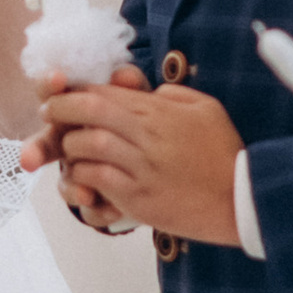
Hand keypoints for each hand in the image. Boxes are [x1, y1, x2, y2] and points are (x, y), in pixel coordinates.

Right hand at [24, 63, 146, 229]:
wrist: (152, 160)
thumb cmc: (132, 122)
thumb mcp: (135, 100)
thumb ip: (129, 87)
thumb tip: (123, 74)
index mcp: (72, 113)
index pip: (52, 95)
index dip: (50, 85)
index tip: (58, 78)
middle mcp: (67, 144)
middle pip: (43, 145)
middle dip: (34, 152)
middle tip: (28, 161)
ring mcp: (77, 173)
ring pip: (65, 183)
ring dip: (72, 189)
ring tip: (86, 195)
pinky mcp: (93, 200)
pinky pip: (90, 210)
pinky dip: (100, 210)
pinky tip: (115, 210)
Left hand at [40, 73, 245, 247]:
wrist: (243, 201)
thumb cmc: (225, 154)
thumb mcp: (206, 109)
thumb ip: (173, 94)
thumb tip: (147, 92)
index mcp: (160, 111)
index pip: (106, 92)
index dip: (75, 92)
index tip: (61, 96)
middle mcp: (147, 135)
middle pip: (90, 112)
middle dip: (60, 111)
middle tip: (49, 115)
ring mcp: (142, 167)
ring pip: (88, 145)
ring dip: (70, 146)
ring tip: (68, 149)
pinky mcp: (139, 198)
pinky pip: (97, 179)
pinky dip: (82, 176)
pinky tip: (82, 177)